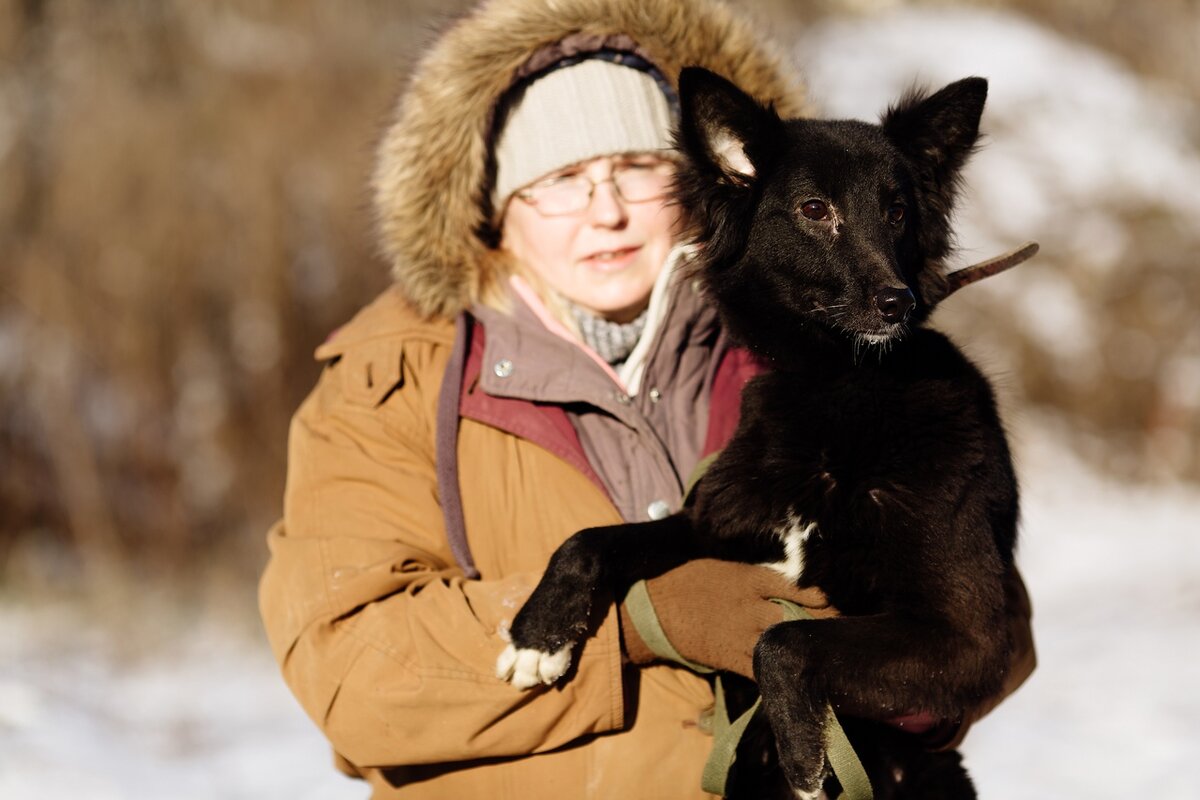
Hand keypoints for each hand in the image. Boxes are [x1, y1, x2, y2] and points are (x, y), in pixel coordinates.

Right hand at [619, 559, 836, 678]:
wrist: (655, 608)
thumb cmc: (692, 580)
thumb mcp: (727, 566)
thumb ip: (759, 576)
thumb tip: (795, 580)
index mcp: (750, 579)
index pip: (797, 586)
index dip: (822, 596)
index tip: (838, 601)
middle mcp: (750, 607)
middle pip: (798, 617)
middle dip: (823, 625)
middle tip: (843, 630)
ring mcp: (741, 635)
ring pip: (785, 645)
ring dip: (807, 649)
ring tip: (829, 653)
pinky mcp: (731, 658)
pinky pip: (764, 669)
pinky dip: (784, 671)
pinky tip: (800, 673)